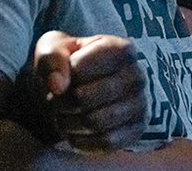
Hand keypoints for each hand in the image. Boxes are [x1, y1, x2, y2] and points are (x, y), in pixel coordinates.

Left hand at [30, 30, 146, 150]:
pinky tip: (75, 131)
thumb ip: (51, 58)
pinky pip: (106, 142)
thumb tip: (57, 85)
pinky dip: (82, 140)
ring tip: (62, 116)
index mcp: (122, 49)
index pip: (83, 67)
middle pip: (85, 98)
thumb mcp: (54, 49)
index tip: (63, 74)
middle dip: (61, 103)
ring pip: (96, 122)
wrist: (82, 88)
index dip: (66, 74)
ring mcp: (140, 105)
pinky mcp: (136, 131)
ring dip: (68, 123)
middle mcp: (137, 76)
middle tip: (55, 101)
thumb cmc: (69, 65)